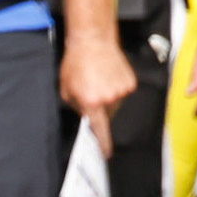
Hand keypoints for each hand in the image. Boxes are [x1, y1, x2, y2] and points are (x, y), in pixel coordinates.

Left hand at [58, 32, 135, 155]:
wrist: (92, 41)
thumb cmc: (75, 64)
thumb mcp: (66, 89)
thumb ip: (75, 106)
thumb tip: (85, 115)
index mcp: (91, 103)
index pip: (99, 130)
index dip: (103, 144)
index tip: (106, 155)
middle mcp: (109, 99)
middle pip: (107, 115)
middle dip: (99, 109)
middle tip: (91, 92)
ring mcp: (122, 91)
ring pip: (116, 104)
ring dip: (108, 98)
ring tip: (99, 80)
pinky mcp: (130, 83)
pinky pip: (123, 92)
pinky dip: (116, 88)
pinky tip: (107, 75)